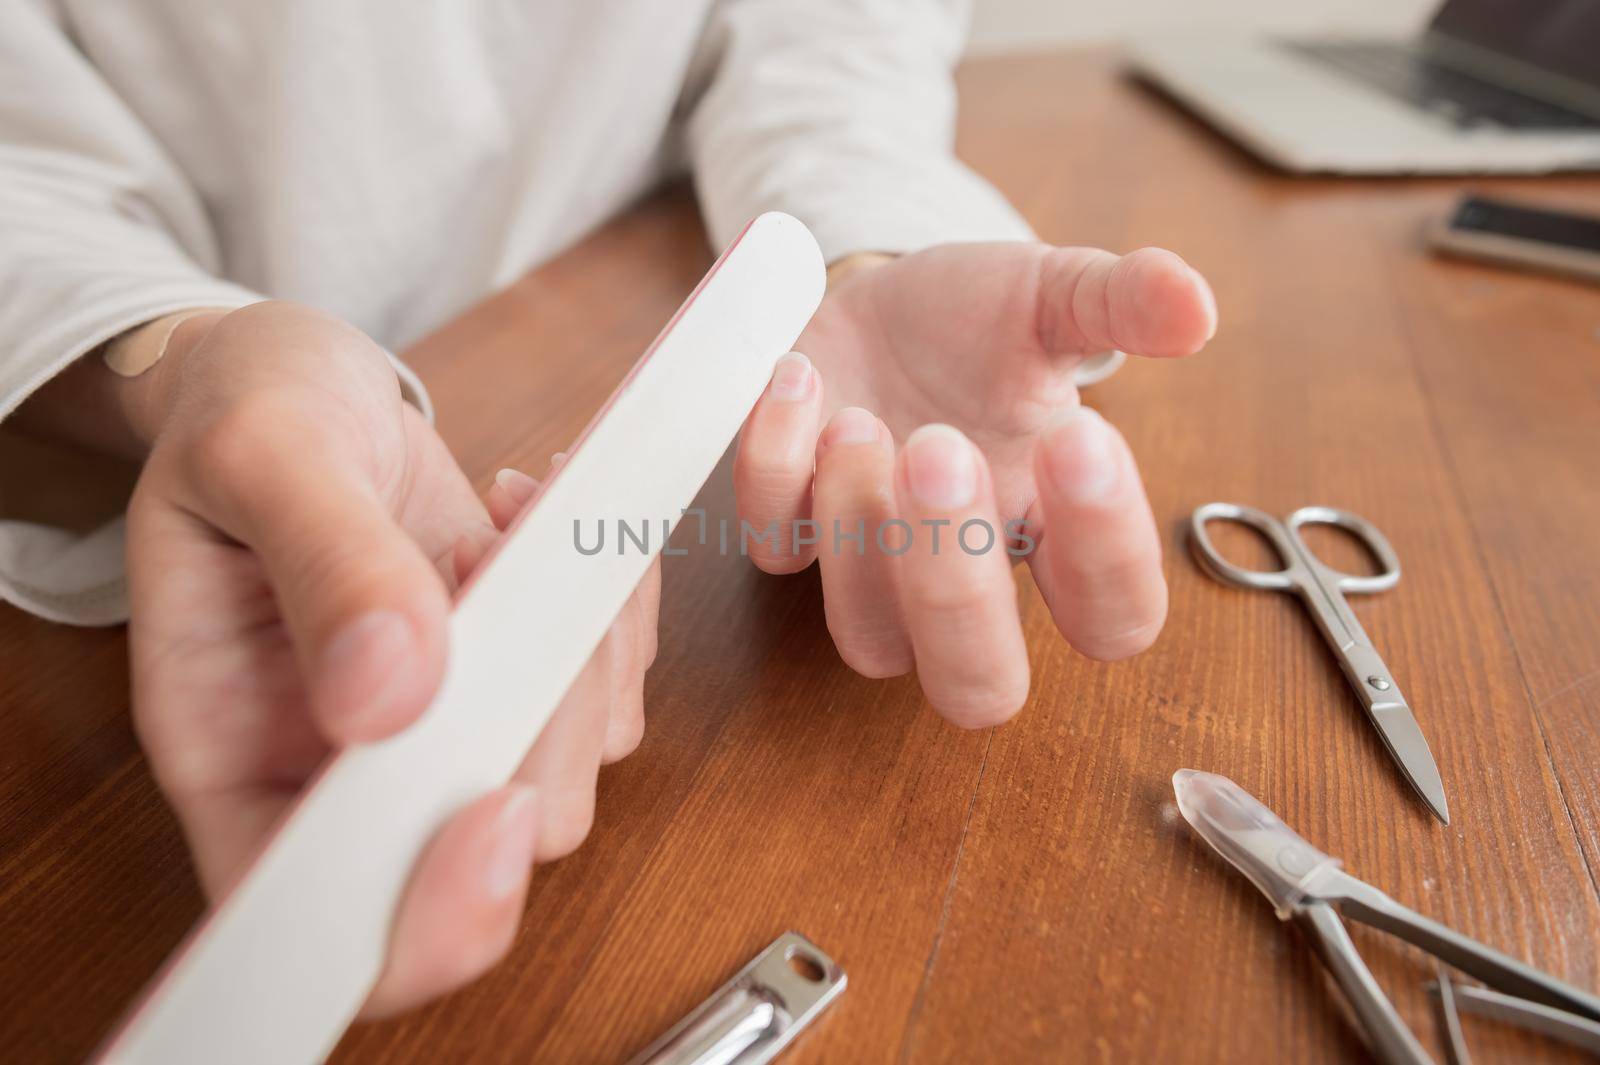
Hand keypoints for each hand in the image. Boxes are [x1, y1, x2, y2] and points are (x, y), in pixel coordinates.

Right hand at [120, 302, 657, 1015]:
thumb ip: (324, 567)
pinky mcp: (515, 679)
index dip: (424, 913)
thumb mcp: (259, 455)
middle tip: (498, 574)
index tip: (491, 803)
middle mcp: (346, 774)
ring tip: (511, 519)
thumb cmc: (246, 413)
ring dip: (581, 649)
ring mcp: (442, 732)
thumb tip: (393, 691)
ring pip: (570, 771)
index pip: (329, 920)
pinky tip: (542, 516)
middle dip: (538, 726)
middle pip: (486, 852)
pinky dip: (610, 607)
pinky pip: (611, 693)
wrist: (298, 380)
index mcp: (237, 760)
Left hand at [733, 242, 1215, 725]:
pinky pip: (775, 547)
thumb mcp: (1055, 295)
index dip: (1105, 555)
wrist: (878, 298)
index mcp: (1056, 534)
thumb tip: (1197, 308)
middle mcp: (967, 579)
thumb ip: (1124, 302)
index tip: (1075, 436)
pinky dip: (776, 469)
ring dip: (861, 536)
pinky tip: (802, 379)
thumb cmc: (981, 321)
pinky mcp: (791, 527)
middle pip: (979, 688)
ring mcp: (872, 570)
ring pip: (867, 641)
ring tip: (864, 419)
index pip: (1115, 619)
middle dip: (958, 592)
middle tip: (940, 452)